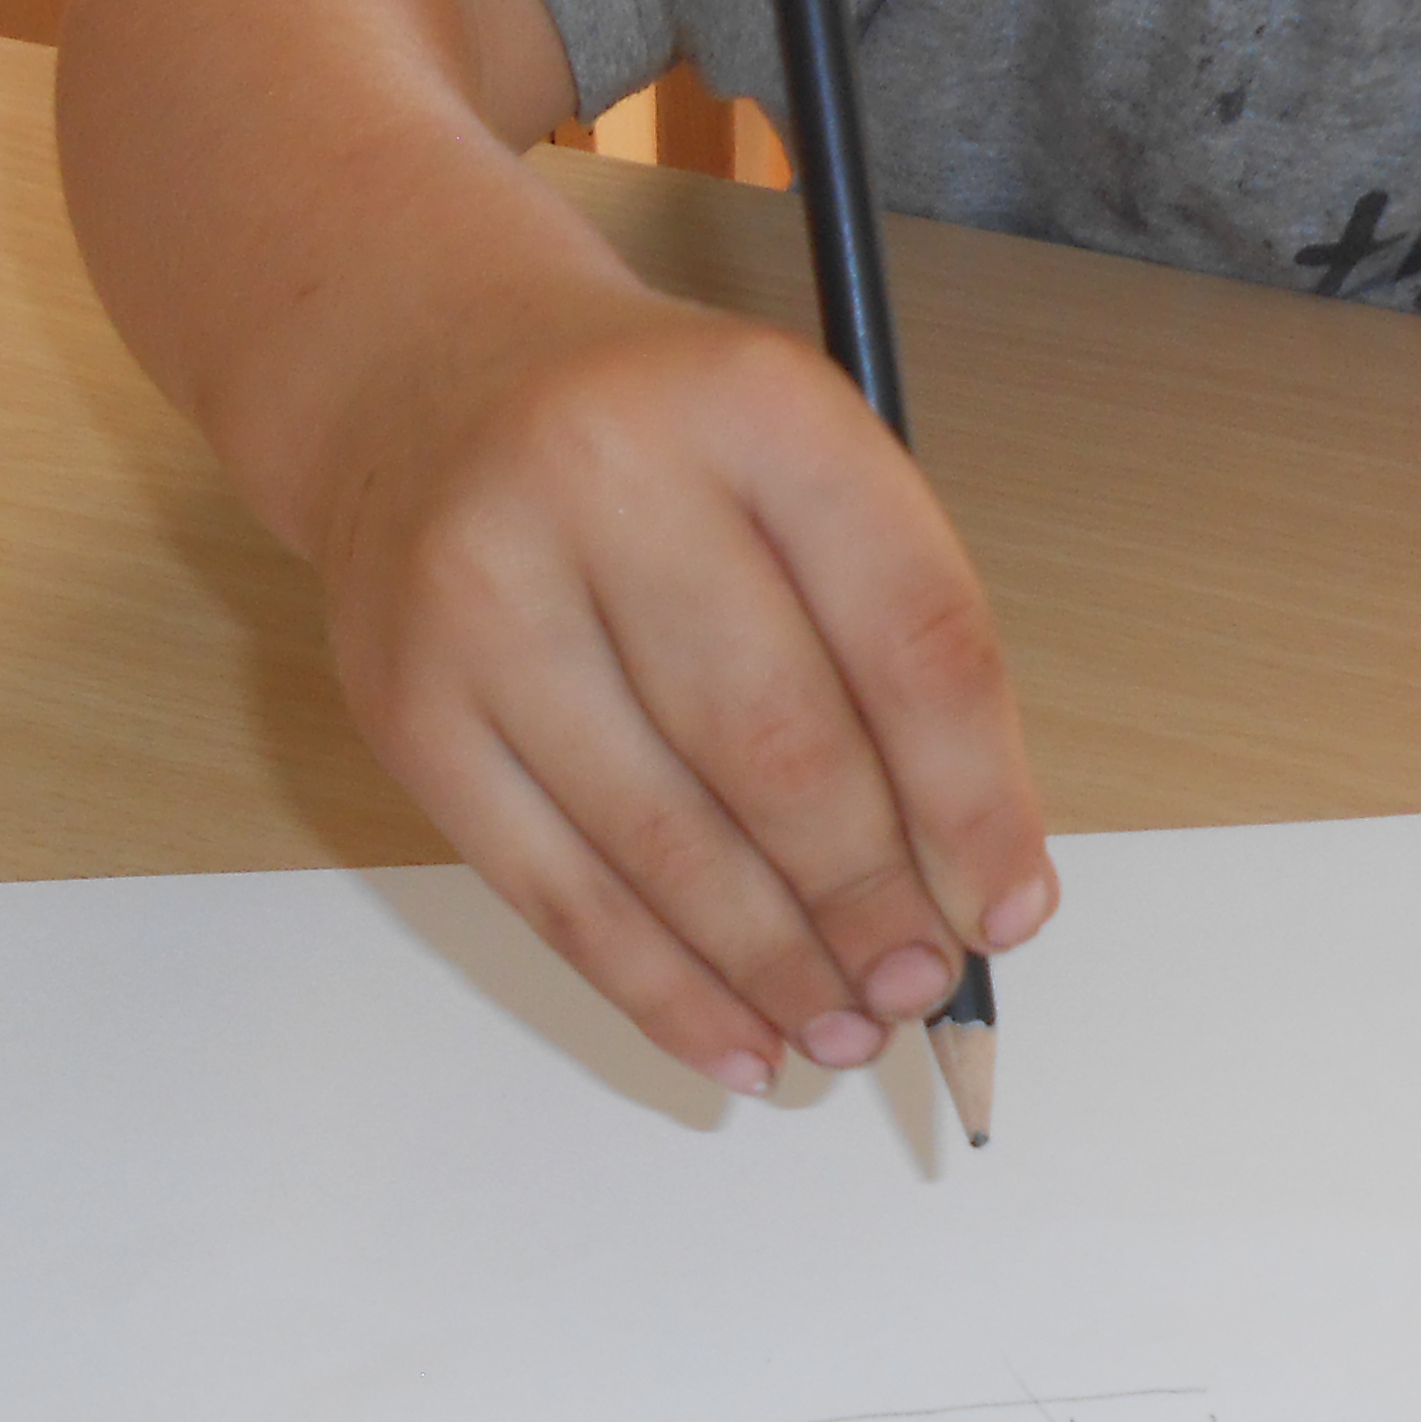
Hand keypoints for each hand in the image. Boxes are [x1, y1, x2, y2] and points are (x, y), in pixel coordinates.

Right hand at [310, 277, 1055, 1095]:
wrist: (426, 383)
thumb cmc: (654, 450)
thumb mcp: (800, 472)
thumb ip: (895, 644)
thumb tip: (976, 885)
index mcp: (752, 407)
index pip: (906, 634)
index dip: (973, 799)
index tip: (1009, 910)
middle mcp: (605, 483)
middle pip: (778, 747)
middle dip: (870, 900)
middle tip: (920, 985)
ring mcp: (486, 598)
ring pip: (662, 841)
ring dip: (773, 965)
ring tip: (845, 1029)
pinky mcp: (411, 707)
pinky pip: (555, 891)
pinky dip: (659, 989)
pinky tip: (737, 1038)